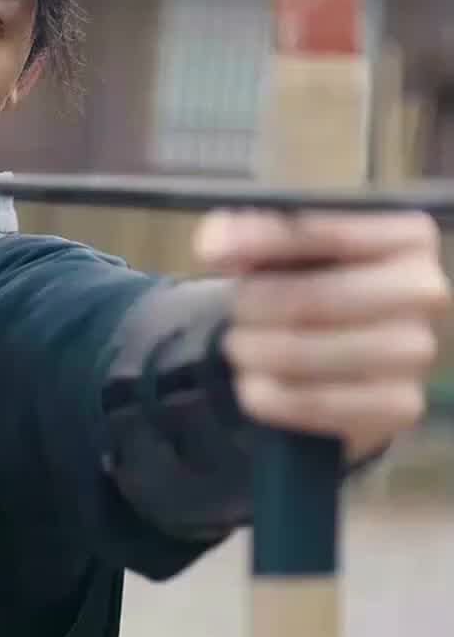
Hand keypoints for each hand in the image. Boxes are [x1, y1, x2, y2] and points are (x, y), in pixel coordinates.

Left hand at [195, 209, 451, 461]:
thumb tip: (216, 244)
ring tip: (241, 348)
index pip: (330, 231)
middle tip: (233, 315)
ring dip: (255, 352)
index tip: (211, 254)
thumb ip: (250, 234)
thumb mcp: (287, 250)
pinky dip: (270, 396)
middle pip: (315, 299)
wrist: (344, 361)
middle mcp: (426, 290)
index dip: (264, 240)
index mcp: (409, 236)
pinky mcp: (400, 405)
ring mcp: (419, 352)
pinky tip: (254, 386)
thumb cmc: (316, 286)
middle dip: (255, 307)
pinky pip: (316, 404)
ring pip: (308, 353)